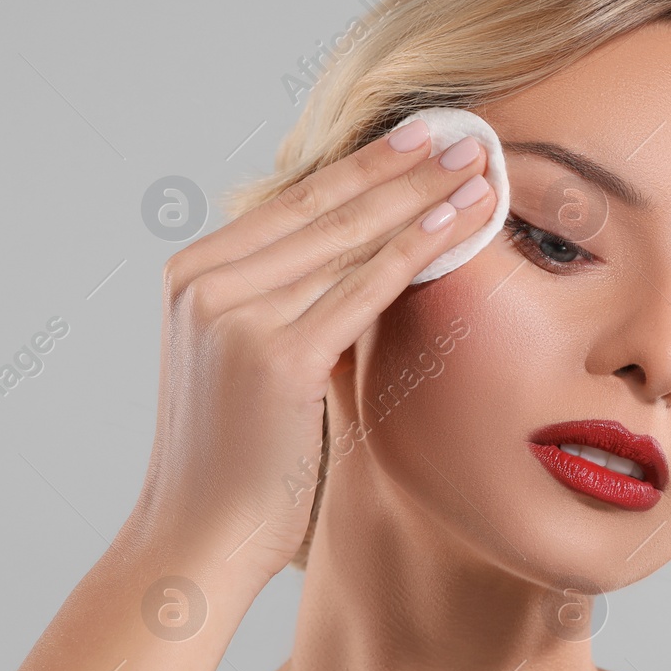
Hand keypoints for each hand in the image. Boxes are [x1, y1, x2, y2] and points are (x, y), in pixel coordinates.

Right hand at [128, 118, 495, 585]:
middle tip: (463, 132)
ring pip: (350, 239)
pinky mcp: (274, 356)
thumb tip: (361, 259)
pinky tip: (462, 222)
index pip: (293, 204)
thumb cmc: (236, 460)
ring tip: (479, 165)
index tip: (417, 138)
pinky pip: (365, 288)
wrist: (199, 537)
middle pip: (323, 208)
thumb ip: (286, 304)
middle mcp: (205, 284)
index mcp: (191, 275)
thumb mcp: (248, 360)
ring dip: (423, 196)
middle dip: (401, 166)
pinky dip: (420, 249)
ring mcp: (234, 317)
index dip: (362, 165)